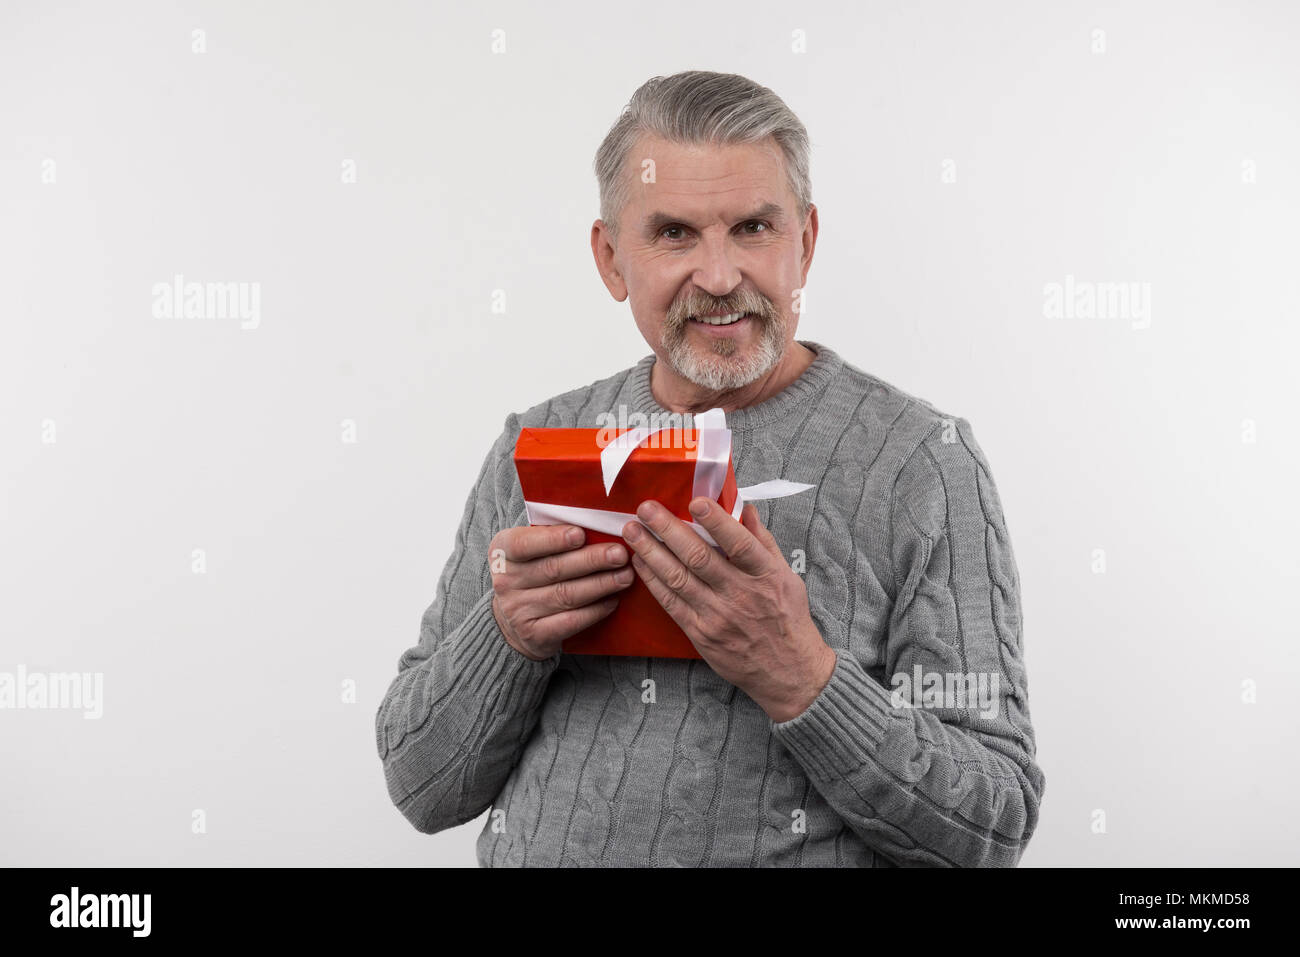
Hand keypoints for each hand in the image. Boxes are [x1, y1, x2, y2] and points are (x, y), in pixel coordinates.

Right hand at [488, 524, 633, 660]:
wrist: (512, 623)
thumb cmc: (531, 573)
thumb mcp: (530, 550)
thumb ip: (552, 535)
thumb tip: (597, 523)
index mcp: (502, 551)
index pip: (524, 544)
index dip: (553, 540)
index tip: (580, 534)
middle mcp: (506, 581)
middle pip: (554, 569)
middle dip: (591, 561)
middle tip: (619, 554)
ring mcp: (518, 611)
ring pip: (566, 595)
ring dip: (600, 585)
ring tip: (625, 575)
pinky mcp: (535, 635)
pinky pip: (570, 621)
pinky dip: (595, 611)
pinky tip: (613, 601)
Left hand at [621, 498, 836, 721]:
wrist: (787, 672)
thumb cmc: (787, 619)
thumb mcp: (786, 576)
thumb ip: (763, 541)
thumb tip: (745, 509)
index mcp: (766, 576)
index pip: (739, 544)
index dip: (717, 522)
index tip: (695, 501)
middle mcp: (741, 595)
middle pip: (699, 558)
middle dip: (668, 530)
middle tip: (646, 509)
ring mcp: (718, 616)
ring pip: (678, 578)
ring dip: (651, 552)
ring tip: (632, 531)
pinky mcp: (701, 634)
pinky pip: (671, 603)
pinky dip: (653, 580)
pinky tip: (640, 562)